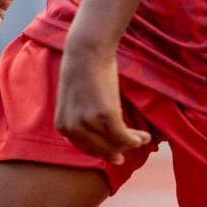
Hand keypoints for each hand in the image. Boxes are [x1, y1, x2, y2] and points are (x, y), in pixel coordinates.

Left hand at [54, 44, 150, 162]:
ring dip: (132, 143)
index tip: (118, 155)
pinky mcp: (105, 114)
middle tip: (135, 144)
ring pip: (114, 144)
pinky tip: (144, 135)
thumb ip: (80, 120)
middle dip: (120, 151)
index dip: (105, 152)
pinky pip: (123, 136)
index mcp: (62, 126)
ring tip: (143, 138)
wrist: (87, 51)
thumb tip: (98, 137)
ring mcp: (88, 122)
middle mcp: (73, 128)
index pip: (87, 149)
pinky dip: (135, 139)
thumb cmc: (84, 71)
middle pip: (102, 150)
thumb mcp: (75, 101)